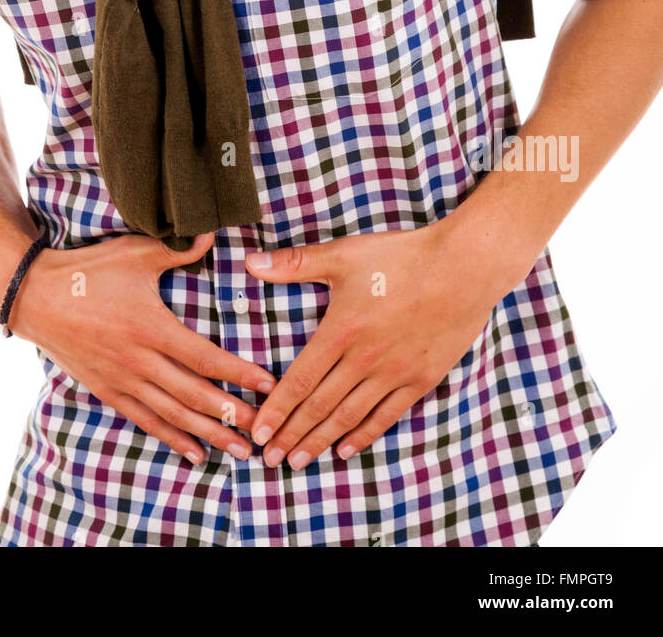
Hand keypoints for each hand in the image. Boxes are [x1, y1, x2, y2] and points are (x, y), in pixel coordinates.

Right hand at [10, 231, 275, 466]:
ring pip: (174, 414)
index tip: (268, 385)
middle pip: (195, 395)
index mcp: (152, 327)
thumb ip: (177, 250)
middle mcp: (140, 361)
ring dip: (209, 433)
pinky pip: (145, 420)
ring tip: (239, 450)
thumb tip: (212, 234)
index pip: (205, 358)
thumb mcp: (136, 253)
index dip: (238, 374)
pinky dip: (171, 437)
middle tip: (263, 432)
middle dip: (232, 415)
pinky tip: (194, 453)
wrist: (35, 297)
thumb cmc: (89, 271)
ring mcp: (122, 380)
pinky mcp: (107, 390)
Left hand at [245, 222, 500, 468]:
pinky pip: (387, 415)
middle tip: (269, 459)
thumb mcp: (344, 254)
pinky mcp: (420, 379)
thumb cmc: (402, 257)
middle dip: (291, 435)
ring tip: (299, 461)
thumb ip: (296, 263)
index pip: (300, 381)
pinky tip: (346, 448)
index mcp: (341, 331)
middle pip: (319, 406)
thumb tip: (251, 262)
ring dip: (321, 441)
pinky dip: (364, 435)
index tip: (258, 432)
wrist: (464, 268)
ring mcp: (394, 373)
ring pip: (349, 416)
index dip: (277, 410)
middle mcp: (364, 359)